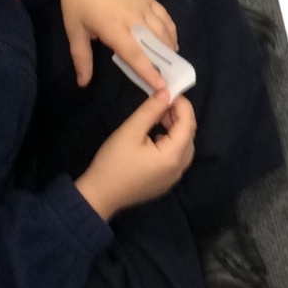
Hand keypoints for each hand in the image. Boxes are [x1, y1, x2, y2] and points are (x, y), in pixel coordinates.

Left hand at [56, 0, 177, 89]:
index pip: (136, 55)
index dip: (149, 72)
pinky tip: (172, 42)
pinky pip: (166, 17)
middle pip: (155, 45)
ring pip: (164, 31)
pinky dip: (171, 31)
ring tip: (172, 65)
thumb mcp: (74, 29)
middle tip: (171, 82)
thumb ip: (81, 57)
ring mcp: (144, 6)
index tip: (162, 88)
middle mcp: (134, 18)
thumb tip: (82, 83)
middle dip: (165, 65)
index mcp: (114, 27)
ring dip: (170, 49)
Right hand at [74, 89, 196, 218]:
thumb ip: (151, 110)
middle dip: (178, 116)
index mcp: (173, 156)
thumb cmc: (113, 162)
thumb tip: (167, 92)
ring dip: (174, 129)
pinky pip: (176, 157)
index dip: (182, 105)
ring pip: (183, 146)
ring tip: (157, 117)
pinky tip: (155, 135)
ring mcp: (173, 178)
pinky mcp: (164, 182)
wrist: (99, 196)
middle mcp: (179, 168)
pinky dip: (170, 142)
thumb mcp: (131, 131)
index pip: (188, 124)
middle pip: (188, 135)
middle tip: (160, 103)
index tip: (169, 91)